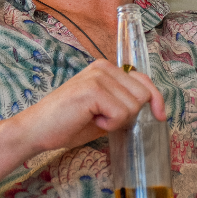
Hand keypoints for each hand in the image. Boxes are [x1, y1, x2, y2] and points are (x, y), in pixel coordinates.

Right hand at [23, 59, 165, 152]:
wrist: (35, 130)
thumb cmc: (67, 124)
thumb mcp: (103, 111)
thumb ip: (123, 103)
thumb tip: (151, 108)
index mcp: (105, 68)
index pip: (144, 80)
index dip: (156, 99)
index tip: (161, 115)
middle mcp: (103, 67)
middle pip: (143, 94)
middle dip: (129, 115)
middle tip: (104, 119)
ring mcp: (98, 76)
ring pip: (134, 106)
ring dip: (117, 121)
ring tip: (94, 119)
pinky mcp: (93, 90)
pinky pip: (121, 113)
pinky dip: (110, 125)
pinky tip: (90, 120)